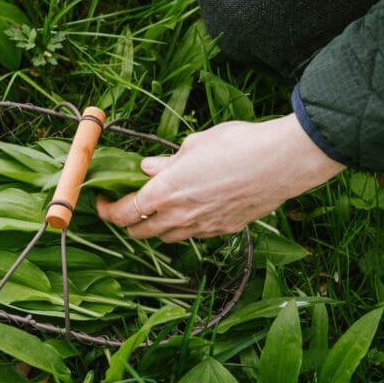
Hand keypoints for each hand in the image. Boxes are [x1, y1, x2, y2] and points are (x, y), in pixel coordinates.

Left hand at [96, 114, 345, 240]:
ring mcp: (204, 227)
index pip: (124, 214)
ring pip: (169, 237)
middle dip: (129, 223)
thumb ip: (167, 162)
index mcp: (165, 192)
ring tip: (161, 210)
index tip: (103, 202)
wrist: (280, 162)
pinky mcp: (226, 230)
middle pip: (141, 233)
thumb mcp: (194, 144)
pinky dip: (187, 226)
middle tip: (128, 207)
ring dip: (158, 227)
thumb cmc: (237, 145)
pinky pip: (197, 234)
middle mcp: (181, 216)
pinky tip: (194, 209)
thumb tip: (149, 168)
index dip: (108, 211)